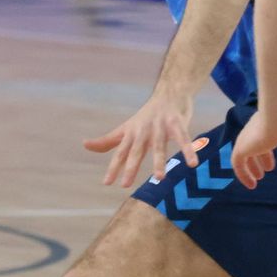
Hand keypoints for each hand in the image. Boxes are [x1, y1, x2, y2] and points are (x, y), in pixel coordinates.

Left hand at [82, 87, 200, 187]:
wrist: (169, 92)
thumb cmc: (146, 116)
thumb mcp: (125, 129)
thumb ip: (107, 140)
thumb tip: (85, 145)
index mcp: (131, 134)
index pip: (120, 153)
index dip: (114, 167)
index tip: (107, 183)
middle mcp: (143, 130)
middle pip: (136, 150)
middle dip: (131, 166)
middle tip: (126, 184)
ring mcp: (160, 126)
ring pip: (159, 146)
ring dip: (158, 161)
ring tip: (159, 177)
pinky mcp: (177, 122)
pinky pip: (183, 139)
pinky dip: (188, 150)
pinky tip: (192, 163)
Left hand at [233, 96, 276, 190]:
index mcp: (268, 122)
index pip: (265, 138)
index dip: (267, 152)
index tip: (271, 164)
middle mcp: (255, 128)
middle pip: (254, 145)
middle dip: (260, 158)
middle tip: (266, 169)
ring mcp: (247, 137)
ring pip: (245, 154)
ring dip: (251, 166)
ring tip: (258, 178)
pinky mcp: (241, 147)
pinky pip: (238, 163)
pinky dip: (243, 174)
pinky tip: (251, 184)